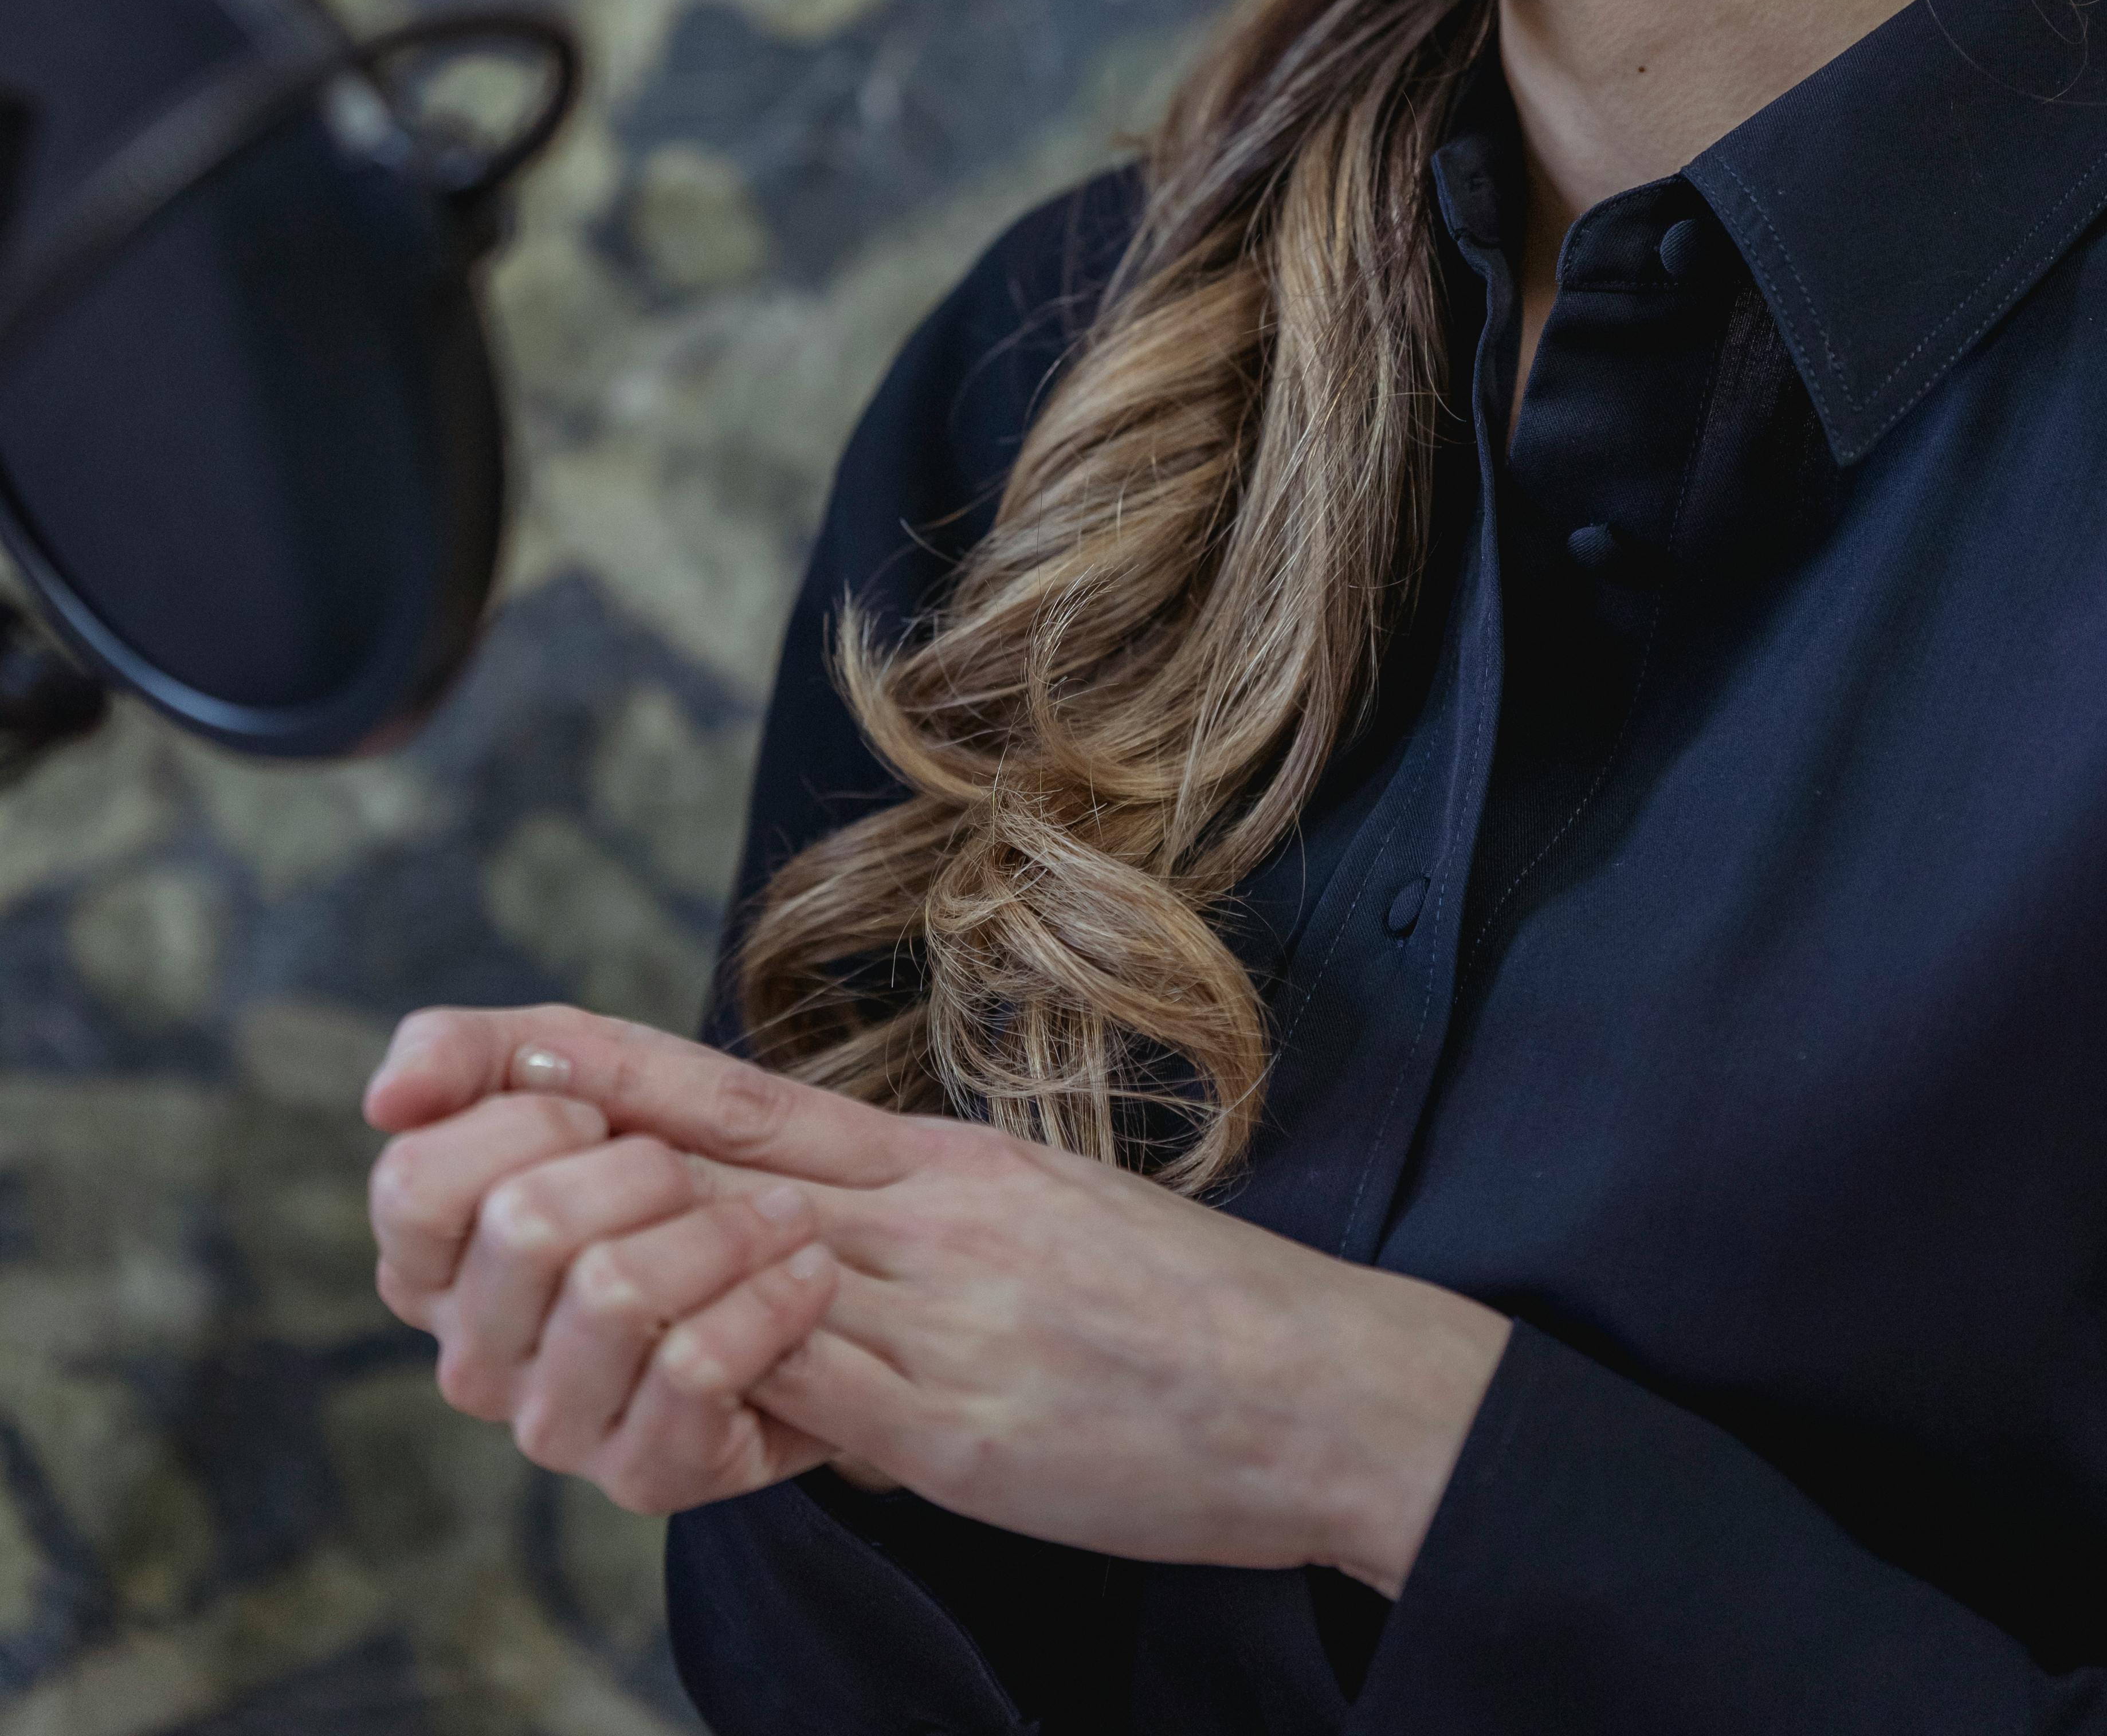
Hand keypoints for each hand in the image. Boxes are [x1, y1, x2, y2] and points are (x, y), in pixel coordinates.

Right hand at [365, 1006, 841, 1513]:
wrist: (837, 1254)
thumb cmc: (679, 1146)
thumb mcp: (585, 1067)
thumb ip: (470, 1055)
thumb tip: (384, 1098)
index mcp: (431, 1264)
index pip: (414, 1182)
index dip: (524, 1120)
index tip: (594, 1114)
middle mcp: (472, 1360)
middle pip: (524, 1225)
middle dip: (640, 1166)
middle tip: (694, 1170)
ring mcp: (551, 1427)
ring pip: (613, 1292)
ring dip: (724, 1230)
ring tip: (780, 1218)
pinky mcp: (643, 1476)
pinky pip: (694, 1368)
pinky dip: (770, 1299)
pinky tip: (803, 1275)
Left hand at [368, 1004, 1509, 1594]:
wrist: (1315, 1380)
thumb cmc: (1178, 1310)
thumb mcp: (1034, 1218)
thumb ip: (916, 1216)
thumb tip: (810, 1228)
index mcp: (935, 1161)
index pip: (738, 1092)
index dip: (604, 1062)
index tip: (492, 1037)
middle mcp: (919, 1211)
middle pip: (706, 1156)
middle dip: (562, 1140)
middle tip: (436, 1105)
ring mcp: (934, 1314)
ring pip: (733, 1267)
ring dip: (616, 1270)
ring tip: (508, 1253)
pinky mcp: (957, 1423)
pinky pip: (808, 1392)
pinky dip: (722, 1382)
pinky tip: (654, 1382)